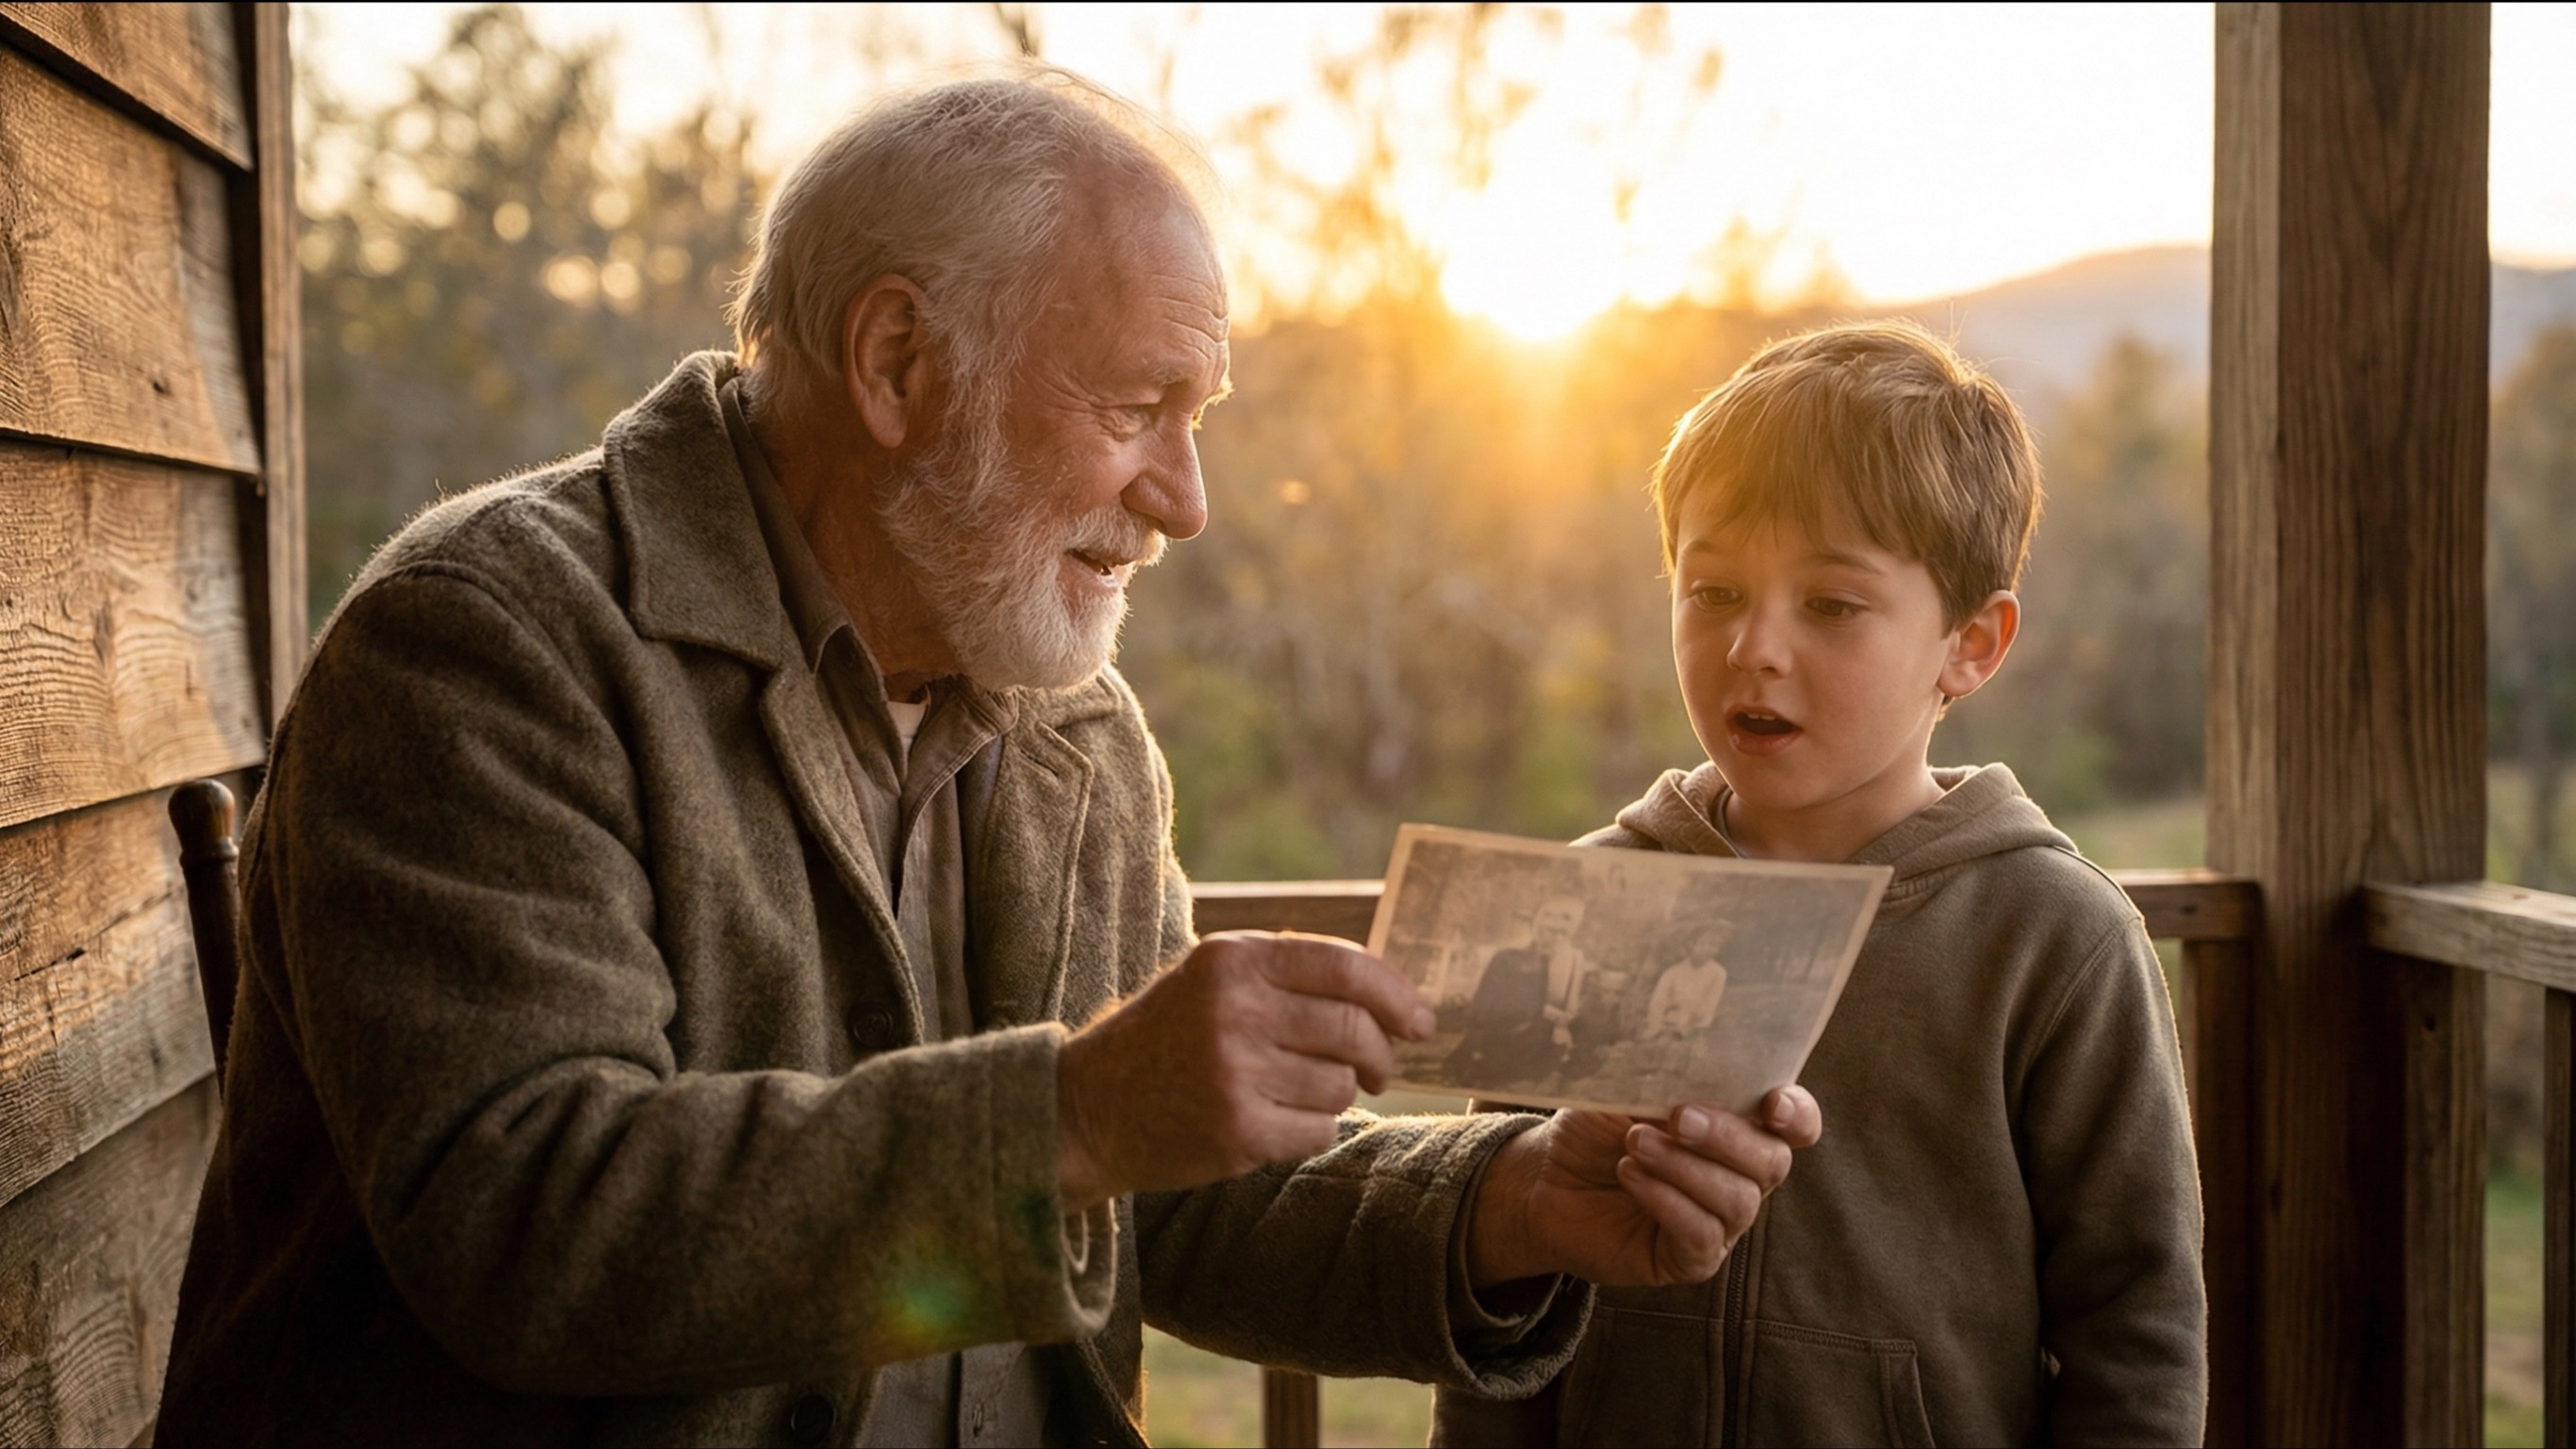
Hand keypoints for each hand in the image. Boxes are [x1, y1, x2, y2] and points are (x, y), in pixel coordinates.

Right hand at [1055, 932, 1434, 1209]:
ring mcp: (1233, 1071)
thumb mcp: (1212, 981)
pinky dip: (1309, 1131)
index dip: (1395, 994)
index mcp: (1232, 958)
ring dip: (1333, 1095)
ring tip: (1289, 1093)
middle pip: (1353, 1030)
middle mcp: (1233, 1008)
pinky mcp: (1236, 1130)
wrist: (1086, 1109)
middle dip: (1379, 1056)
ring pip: (1339, 1086)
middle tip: (1376, 1070)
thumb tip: (1390, 993)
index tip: (1420, 1021)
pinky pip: (1317, 1130)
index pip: (1344, 966)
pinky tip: (1271, 1123)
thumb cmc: (1164, 1040)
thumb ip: (1287, 976)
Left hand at [1465, 1086, 1820, 1288]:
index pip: (1797, 1124)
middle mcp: (1741, 1174)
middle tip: (1676, 1116)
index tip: (1772, 1103)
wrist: (1544, 1178)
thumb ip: (1667, 1075)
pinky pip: (1701, 1235)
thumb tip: (1691, 1056)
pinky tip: (1632, 1177)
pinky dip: (1668, 1201)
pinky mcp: (1690, 1258)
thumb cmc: (1594, 1126)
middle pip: (1772, 1162)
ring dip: (1685, 1168)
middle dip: (1727, 1137)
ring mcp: (1720, 1220)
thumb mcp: (1627, 1087)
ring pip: (1738, 1201)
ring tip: (1634, 1144)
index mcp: (1739, 1125)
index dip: (1798, 1114)